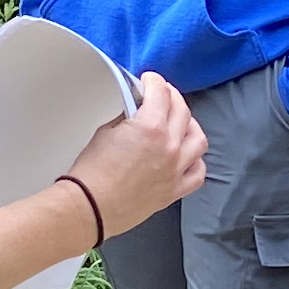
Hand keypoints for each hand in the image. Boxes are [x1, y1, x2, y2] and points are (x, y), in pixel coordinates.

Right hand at [70, 71, 206, 237]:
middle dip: (172, 97)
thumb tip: (134, 112)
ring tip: (180, 123)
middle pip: (182, 110)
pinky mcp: (174, 190)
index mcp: (151, 128)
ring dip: (190, 126)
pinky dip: (195, 161)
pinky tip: (187, 157)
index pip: (161, 92)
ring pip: (198, 139)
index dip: (155, 82)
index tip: (151, 81)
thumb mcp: (105, 132)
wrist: (90, 207)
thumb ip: (126, 118)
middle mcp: (169, 147)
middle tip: (163, 95)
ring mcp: (175, 169)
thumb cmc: (92, 174)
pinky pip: (198, 173)